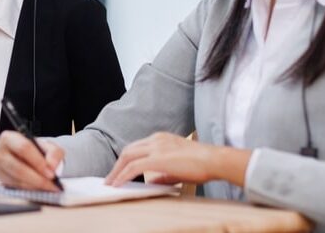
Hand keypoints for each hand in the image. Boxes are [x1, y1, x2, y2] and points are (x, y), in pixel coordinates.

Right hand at [0, 130, 63, 190]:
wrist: (26, 156)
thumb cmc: (35, 150)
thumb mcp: (48, 146)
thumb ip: (54, 153)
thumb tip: (52, 166)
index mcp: (9, 137)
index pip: (23, 148)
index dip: (38, 161)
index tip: (51, 173)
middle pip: (18, 167)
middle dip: (37, 178)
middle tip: (51, 184)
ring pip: (16, 180)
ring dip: (35, 186)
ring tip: (49, 187)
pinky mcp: (0, 180)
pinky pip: (15, 187)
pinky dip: (29, 189)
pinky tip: (39, 188)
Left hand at [105, 132, 250, 187]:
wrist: (214, 160)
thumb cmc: (202, 164)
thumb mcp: (178, 167)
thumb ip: (163, 174)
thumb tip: (152, 182)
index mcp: (161, 138)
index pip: (136, 147)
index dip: (126, 159)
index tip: (119, 170)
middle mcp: (156, 139)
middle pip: (128, 150)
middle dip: (117, 165)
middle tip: (110, 178)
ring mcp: (156, 147)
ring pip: (127, 156)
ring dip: (116, 170)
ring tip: (110, 183)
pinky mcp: (157, 158)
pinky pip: (134, 167)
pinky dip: (123, 175)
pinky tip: (118, 184)